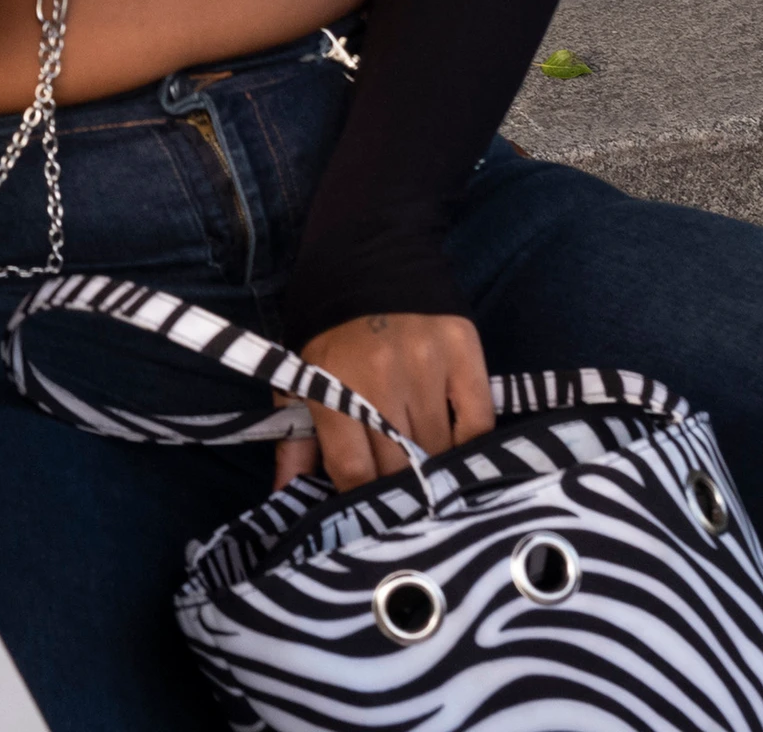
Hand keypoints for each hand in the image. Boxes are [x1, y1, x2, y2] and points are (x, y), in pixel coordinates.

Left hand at [274, 312, 493, 492]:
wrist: (368, 251)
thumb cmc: (328, 326)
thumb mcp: (300, 377)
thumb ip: (294, 440)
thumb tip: (285, 498)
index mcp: (333, 387)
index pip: (353, 470)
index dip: (359, 500)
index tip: (366, 511)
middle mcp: (381, 379)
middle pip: (399, 466)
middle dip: (397, 490)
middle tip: (400, 500)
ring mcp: (426, 365)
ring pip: (440, 449)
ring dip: (434, 469)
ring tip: (429, 476)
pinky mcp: (464, 351)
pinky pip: (478, 421)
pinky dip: (469, 443)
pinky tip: (457, 448)